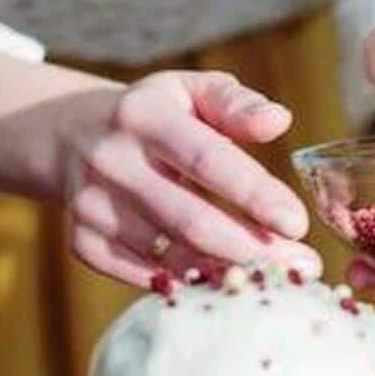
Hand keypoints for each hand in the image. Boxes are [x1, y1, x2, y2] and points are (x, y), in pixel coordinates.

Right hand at [0, 56, 318, 289]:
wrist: (72, 135)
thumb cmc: (158, 115)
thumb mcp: (192, 91)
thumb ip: (237, 104)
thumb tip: (279, 121)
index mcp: (144, 115)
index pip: (206, 158)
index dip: (254, 193)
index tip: (297, 222)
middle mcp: (111, 160)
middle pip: (189, 220)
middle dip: (251, 249)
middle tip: (302, 267)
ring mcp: (91, 205)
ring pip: (169, 256)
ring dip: (228, 273)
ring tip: (276, 278)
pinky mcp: (82, 243)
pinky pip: (142, 277)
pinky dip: (186, 284)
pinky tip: (224, 283)